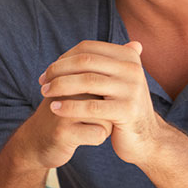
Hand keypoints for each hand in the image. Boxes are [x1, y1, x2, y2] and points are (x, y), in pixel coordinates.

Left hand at [39, 40, 161, 164]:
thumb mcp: (113, 82)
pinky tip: (54, 109)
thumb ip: (94, 66)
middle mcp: (133, 69)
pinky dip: (69, 106)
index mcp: (128, 57)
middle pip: (85, 62)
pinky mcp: (127, 110)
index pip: (87, 48)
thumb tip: (69, 53)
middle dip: (58, 70)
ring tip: (45, 93)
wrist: (145, 139)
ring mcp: (132, 89)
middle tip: (42, 82)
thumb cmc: (121, 108)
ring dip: (60, 86)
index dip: (63, 58)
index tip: (48, 71)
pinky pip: (91, 106)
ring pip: (86, 81)